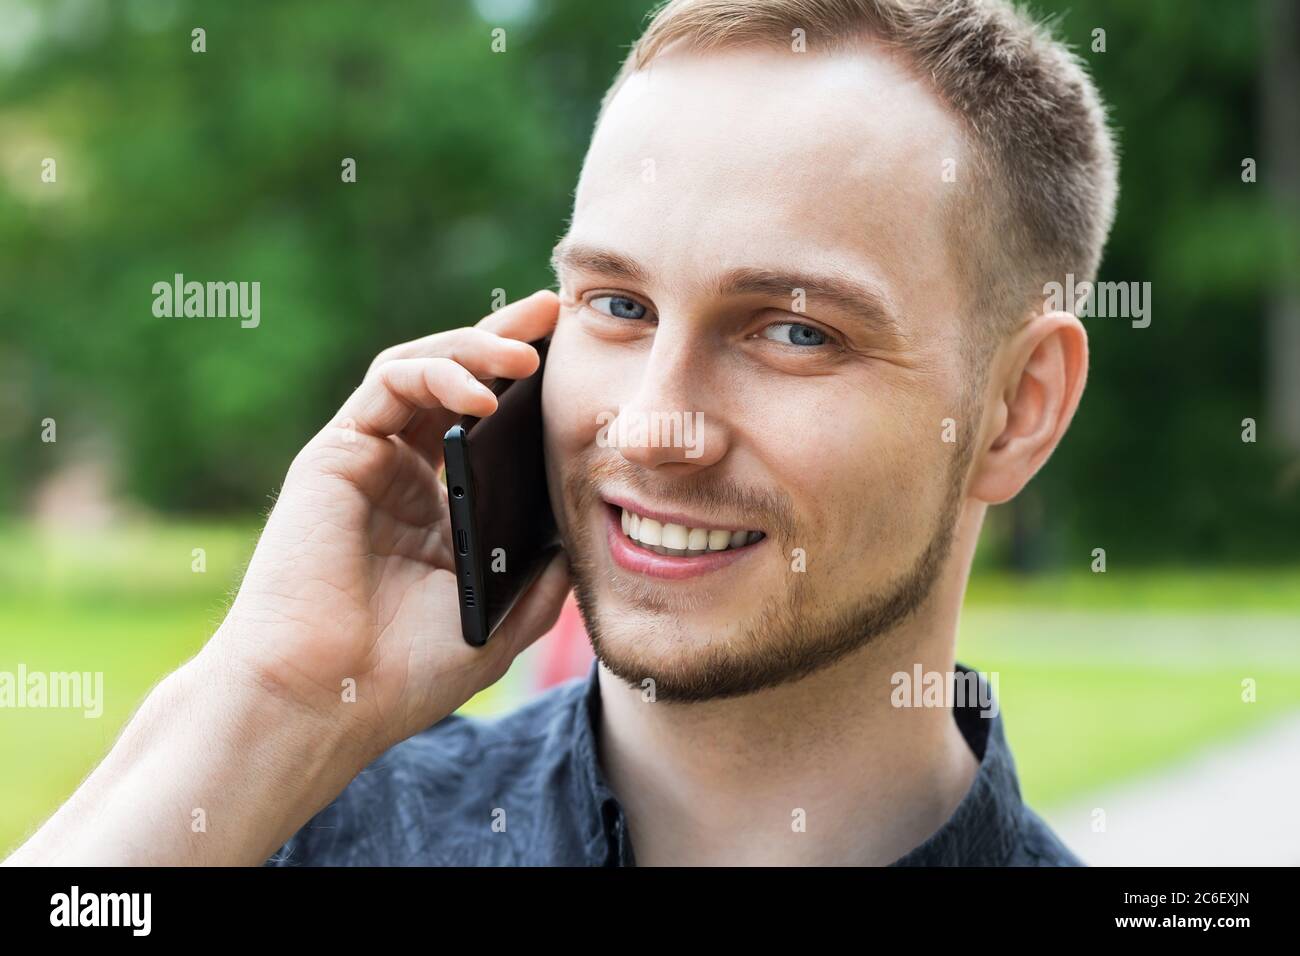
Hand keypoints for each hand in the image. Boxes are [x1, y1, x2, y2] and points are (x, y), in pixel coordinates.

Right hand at [210, 290, 569, 761]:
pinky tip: (482, 396)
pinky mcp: (336, 452)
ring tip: (528, 353)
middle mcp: (406, 475)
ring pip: (423, 369)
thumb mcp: (504, 619)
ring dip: (476, 348)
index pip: (492, 430)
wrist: (324, 698)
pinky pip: (388, 384)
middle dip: (507, 342)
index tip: (584, 366)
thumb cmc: (405, 672)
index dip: (532, 394)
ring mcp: (370, 459)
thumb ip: (545, 573)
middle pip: (459, 384)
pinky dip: (436, 374)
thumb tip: (589, 526)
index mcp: (445, 510)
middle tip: (556, 313)